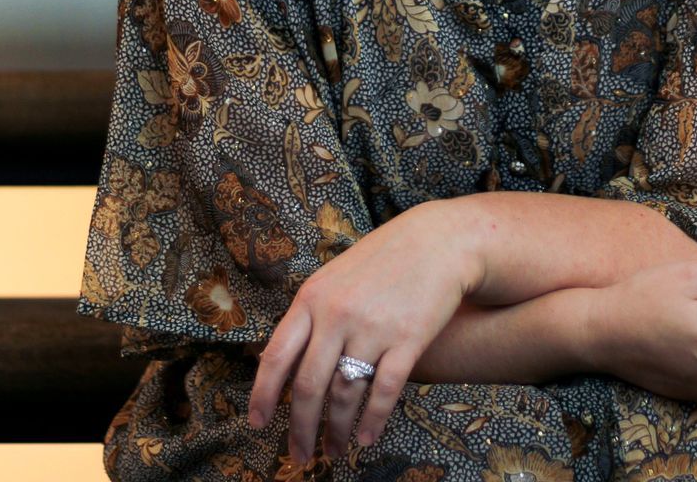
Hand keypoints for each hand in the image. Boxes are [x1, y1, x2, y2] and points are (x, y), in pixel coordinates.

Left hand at [245, 203, 475, 464]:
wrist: (439, 241)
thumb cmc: (385, 259)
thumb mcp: (335, 277)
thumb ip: (310, 314)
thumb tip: (280, 360)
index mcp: (312, 298)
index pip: (277, 356)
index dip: (263, 395)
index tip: (257, 423)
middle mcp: (336, 315)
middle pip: (308, 385)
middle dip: (300, 428)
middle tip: (299, 456)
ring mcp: (372, 328)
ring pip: (344, 394)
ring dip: (336, 430)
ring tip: (334, 450)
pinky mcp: (407, 340)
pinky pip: (383, 392)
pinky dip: (373, 421)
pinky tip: (367, 438)